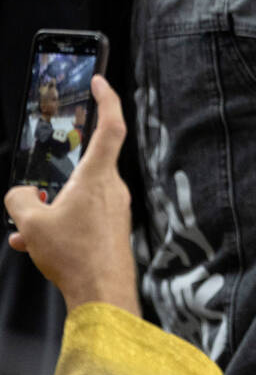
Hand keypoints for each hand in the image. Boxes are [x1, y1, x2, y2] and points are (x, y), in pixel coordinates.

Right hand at [6, 75, 138, 315]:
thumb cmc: (75, 255)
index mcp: (98, 176)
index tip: (99, 81)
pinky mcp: (113, 228)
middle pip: (87, 164)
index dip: (107, 99)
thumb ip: (20, 200)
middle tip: (42, 175)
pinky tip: (34, 244)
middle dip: (59, 170)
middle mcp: (113, 188)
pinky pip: (83, 216)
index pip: (111, 126)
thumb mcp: (32, 224)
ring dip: (52, 206)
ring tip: (26, 228)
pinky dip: (59, 224)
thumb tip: (19, 195)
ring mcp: (115, 208)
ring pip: (79, 195)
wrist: (103, 293)